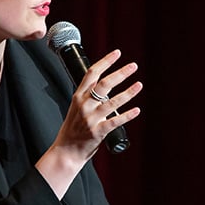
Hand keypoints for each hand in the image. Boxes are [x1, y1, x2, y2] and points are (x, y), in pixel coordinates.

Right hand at [37, 49, 140, 198]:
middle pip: (104, 84)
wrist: (66, 151)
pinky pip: (115, 121)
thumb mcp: (76, 108)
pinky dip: (127, 115)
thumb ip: (88, 96)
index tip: (117, 53)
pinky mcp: (98, 132)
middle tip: (133, 66)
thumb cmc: (73, 129)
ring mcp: (91, 119)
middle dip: (121, 73)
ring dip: (128, 92)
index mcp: (78, 96)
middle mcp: (84, 105)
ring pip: (113, 101)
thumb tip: (106, 84)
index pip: (92, 73)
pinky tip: (136, 110)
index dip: (105, 61)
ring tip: (139, 85)